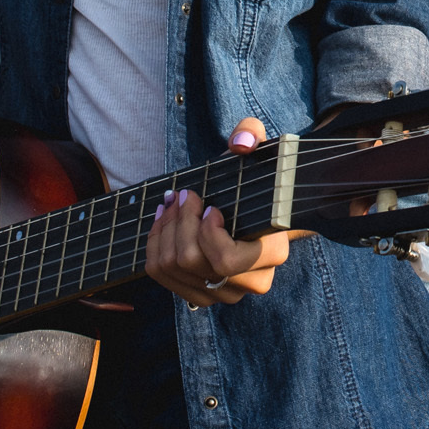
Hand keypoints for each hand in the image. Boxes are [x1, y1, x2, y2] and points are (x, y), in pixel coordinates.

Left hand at [146, 119, 290, 306]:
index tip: (210, 206)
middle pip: (193, 262)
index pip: (226, 260)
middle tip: (182, 195)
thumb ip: (253, 134)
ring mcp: (225, 293)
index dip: (207, 233)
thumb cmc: (259, 184)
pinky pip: (164, 276)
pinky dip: (156, 244)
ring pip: (175, 269)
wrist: (261, 213)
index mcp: (272, 253)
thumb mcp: (261, 150)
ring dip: (164, 231)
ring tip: (170, 203)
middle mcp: (251, 282)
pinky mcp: (202, 294)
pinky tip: (163, 220)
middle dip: (179, 223)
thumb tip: (241, 144)